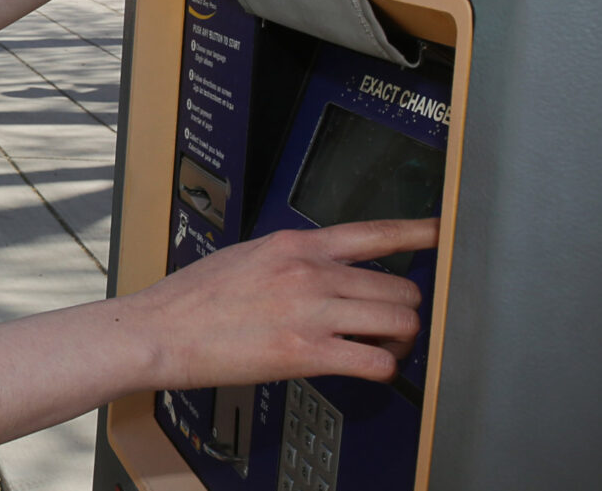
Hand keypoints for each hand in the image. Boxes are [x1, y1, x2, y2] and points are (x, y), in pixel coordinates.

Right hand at [121, 219, 438, 389]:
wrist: (158, 331)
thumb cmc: (192, 299)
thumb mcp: (246, 256)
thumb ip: (292, 260)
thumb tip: (324, 271)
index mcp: (295, 244)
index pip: (374, 232)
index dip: (419, 233)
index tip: (443, 233)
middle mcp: (310, 272)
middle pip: (400, 286)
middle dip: (403, 310)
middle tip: (389, 325)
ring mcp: (311, 311)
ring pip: (399, 321)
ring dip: (398, 340)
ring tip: (380, 348)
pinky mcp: (306, 352)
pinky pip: (376, 362)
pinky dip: (382, 370)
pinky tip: (365, 370)